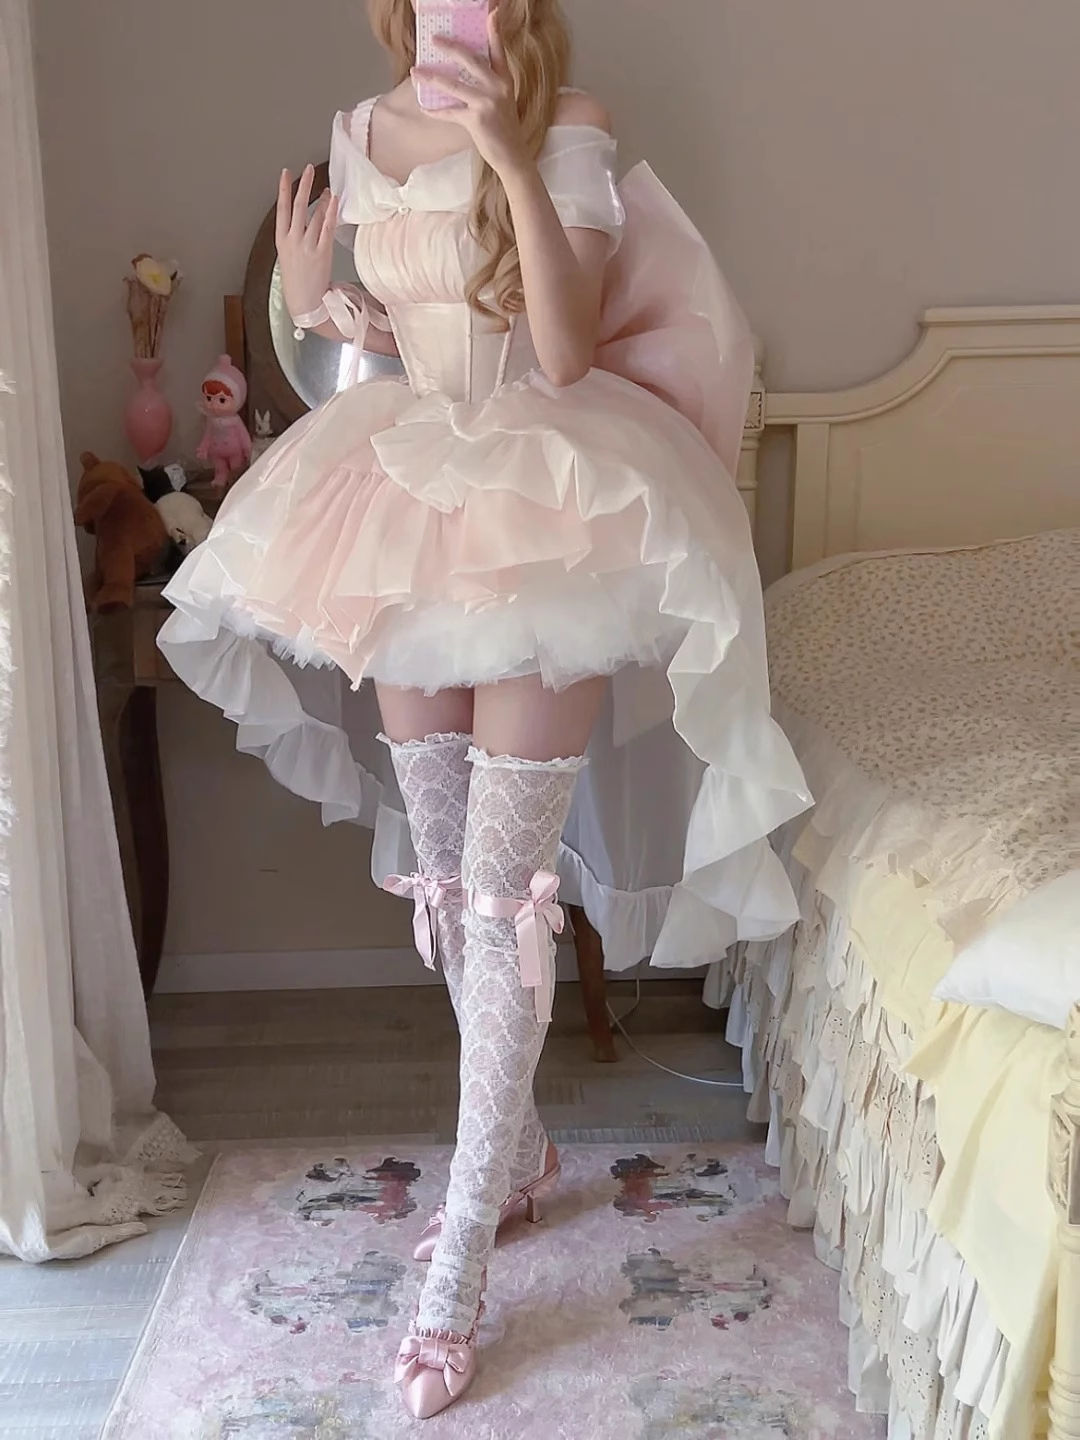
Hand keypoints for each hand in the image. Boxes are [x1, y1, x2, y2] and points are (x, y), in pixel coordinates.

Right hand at [274, 164, 338, 319]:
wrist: (306, 304)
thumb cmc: (298, 282)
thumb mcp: (287, 257)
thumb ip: (293, 237)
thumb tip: (304, 219)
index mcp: (281, 241)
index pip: (282, 209)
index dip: (283, 189)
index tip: (286, 173)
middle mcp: (293, 241)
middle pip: (298, 206)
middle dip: (304, 185)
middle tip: (308, 170)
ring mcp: (308, 246)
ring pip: (315, 215)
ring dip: (321, 199)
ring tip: (326, 188)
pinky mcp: (323, 252)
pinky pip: (327, 227)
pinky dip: (330, 212)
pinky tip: (333, 201)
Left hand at [413, 11, 528, 176]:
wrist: (512, 154)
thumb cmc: (504, 126)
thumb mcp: (503, 99)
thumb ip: (490, 82)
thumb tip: (465, 70)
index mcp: (505, 79)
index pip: (498, 50)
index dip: (494, 31)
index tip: (491, 13)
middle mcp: (498, 87)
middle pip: (471, 60)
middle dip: (450, 47)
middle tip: (434, 39)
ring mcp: (487, 103)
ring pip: (454, 85)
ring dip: (432, 78)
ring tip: (416, 72)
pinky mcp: (476, 120)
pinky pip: (450, 112)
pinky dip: (436, 111)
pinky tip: (425, 107)